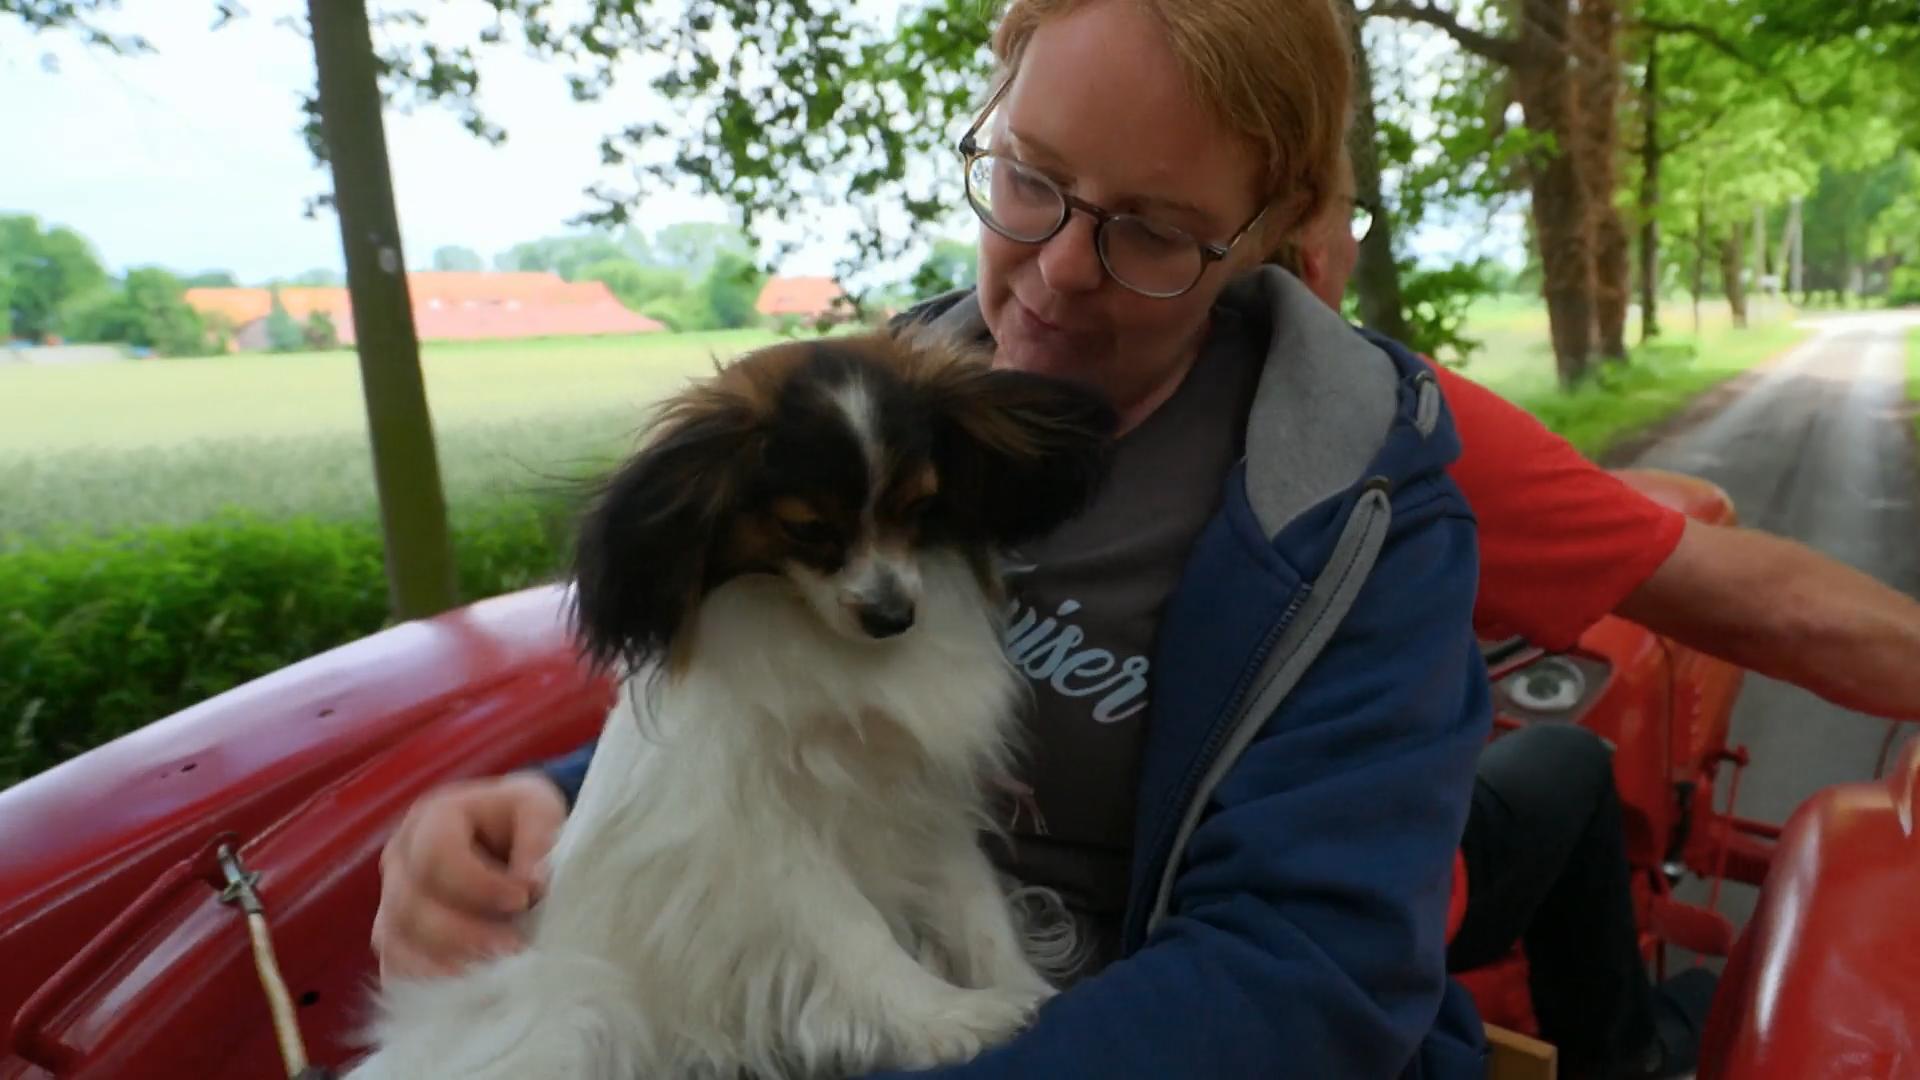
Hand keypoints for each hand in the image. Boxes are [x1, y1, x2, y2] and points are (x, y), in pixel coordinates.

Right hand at [370, 772, 567, 980]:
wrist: (509, 841)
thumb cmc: (523, 823)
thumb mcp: (541, 811)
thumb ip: (539, 838)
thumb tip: (533, 882)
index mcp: (433, 818)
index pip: (434, 855)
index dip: (477, 884)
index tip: (522, 900)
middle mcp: (401, 858)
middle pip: (410, 905)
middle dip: (464, 933)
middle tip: (514, 948)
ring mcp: (391, 901)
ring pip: (398, 942)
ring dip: (448, 964)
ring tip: (496, 974)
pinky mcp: (395, 939)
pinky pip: (396, 968)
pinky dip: (431, 983)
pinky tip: (472, 987)